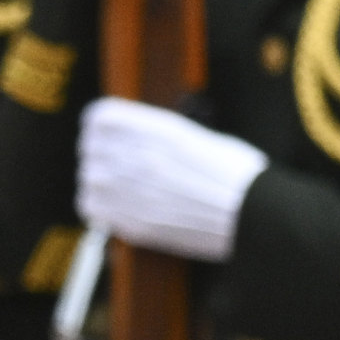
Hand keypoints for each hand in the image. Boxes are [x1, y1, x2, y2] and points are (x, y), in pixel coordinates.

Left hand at [74, 95, 266, 260]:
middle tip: (117, 163)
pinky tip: (117, 208)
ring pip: (88, 178)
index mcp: (158, 129)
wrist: (252, 215)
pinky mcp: (134, 223)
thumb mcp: (199, 136)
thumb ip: (160, 135)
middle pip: (90, 147)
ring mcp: (133, 191)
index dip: (100, 124)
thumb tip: (136, 138)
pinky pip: (92, 209)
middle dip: (101, 153)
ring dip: (98, 181)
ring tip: (119, 187)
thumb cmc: (237, 175)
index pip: (100, 117)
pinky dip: (98, 207)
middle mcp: (139, 157)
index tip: (106, 132)